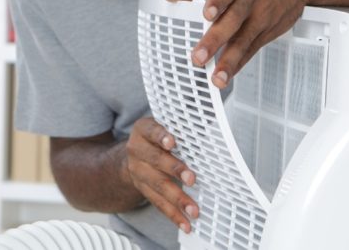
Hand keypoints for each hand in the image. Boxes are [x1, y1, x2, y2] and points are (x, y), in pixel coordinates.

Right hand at [124, 117, 198, 232]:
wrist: (135, 152)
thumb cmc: (159, 135)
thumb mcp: (165, 125)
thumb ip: (182, 128)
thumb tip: (214, 131)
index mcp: (143, 129)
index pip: (151, 131)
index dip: (161, 136)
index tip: (172, 143)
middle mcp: (136, 150)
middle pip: (156, 160)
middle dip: (175, 170)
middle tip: (192, 179)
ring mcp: (138, 171)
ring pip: (158, 185)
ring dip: (177, 198)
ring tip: (193, 210)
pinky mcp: (142, 189)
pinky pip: (158, 203)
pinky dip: (173, 214)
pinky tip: (185, 223)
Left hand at [163, 0, 310, 87]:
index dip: (217, 2)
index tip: (207, 14)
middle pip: (232, 21)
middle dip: (215, 40)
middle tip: (199, 57)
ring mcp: (262, 16)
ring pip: (244, 40)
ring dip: (230, 61)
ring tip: (217, 78)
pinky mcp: (270, 31)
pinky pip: (253, 49)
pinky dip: (240, 63)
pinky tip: (229, 74)